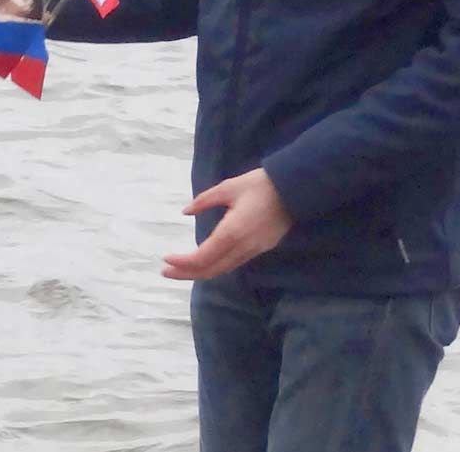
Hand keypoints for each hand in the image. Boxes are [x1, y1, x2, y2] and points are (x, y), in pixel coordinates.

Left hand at [161, 168, 292, 280]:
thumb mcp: (227, 187)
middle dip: (186, 274)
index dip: (182, 263)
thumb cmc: (259, 185)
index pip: (202, 257)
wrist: (294, 190)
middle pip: (210, 270)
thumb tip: (186, 211)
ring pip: (223, 270)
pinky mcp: (261, 249)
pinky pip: (234, 264)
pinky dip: (215, 267)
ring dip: (200, 272)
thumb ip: (204, 201)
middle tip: (166, 271)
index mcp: (231, 233)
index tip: (166, 259)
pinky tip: (206, 261)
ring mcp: (253, 251)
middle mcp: (242, 247)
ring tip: (181, 269)